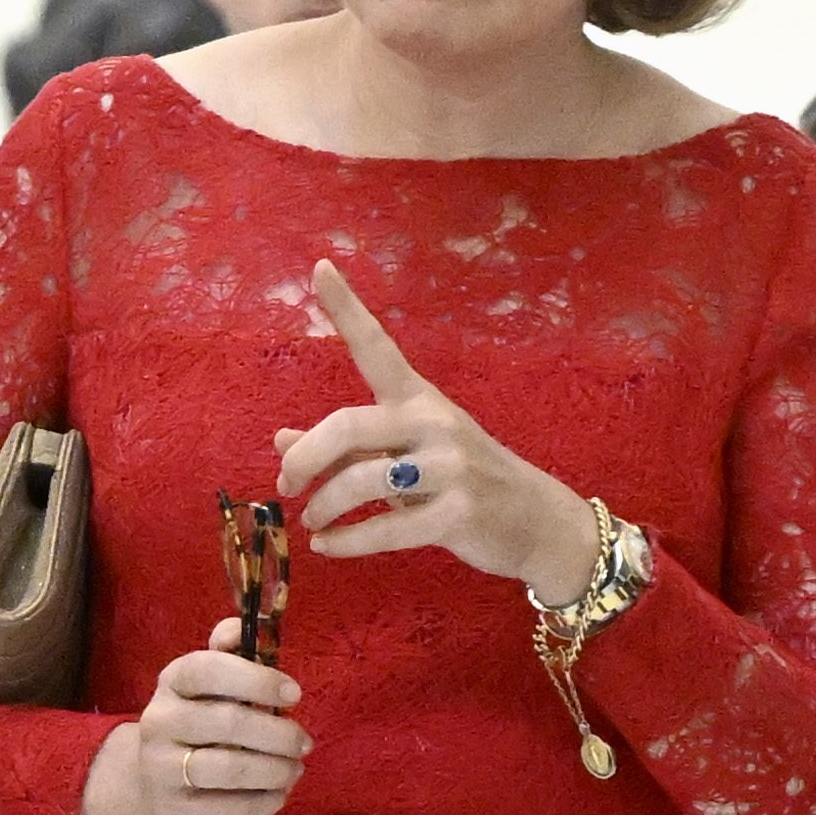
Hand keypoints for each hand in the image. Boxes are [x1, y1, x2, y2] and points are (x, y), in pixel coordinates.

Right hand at [77, 639, 315, 814]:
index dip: (256, 679)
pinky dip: (264, 802)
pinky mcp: (175, 811)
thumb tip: (248, 623)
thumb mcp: (206, 687)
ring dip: (275, 769)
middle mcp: (160, 722)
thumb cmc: (195, 729)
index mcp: (172, 682)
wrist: (147, 790)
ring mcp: (162, 769)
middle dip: (278, 733)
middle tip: (304, 742)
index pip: (208, 669)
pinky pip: (229, 808)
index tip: (294, 694)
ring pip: (229, 768)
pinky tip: (278, 794)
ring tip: (294, 769)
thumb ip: (230, 654)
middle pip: (228, 722)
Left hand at [272, 267, 603, 598]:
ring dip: (324, 507)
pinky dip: (346, 542)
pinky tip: (327, 547)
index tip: (319, 267)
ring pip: (361, 481)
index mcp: (418, 399)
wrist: (534, 522)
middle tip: (287, 485)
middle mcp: (433, 422)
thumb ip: (348, 448)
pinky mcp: (456, 513)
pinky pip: (385, 528)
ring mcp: (449, 466)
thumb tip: (281, 442)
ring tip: (312, 522)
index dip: (346, 308)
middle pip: (347, 425)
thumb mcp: (405, 455)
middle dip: (305, 459)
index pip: (377, 347)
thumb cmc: (460, 482)